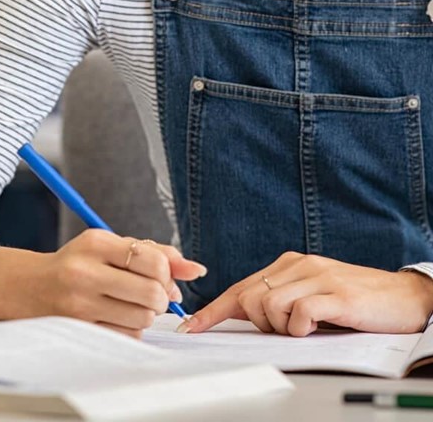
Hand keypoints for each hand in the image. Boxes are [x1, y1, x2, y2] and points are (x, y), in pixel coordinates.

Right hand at [37, 230, 205, 336]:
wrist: (31, 287)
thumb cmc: (80, 263)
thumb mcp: (110, 246)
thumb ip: (155, 253)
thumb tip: (196, 269)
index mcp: (95, 244)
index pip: (152, 261)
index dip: (166, 272)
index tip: (160, 275)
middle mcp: (85, 273)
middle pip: (152, 294)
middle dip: (160, 296)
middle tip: (150, 293)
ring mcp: (80, 304)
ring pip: (143, 318)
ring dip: (146, 314)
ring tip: (131, 304)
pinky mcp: (80, 329)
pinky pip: (128, 336)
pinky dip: (132, 328)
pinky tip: (118, 317)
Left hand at [181, 251, 432, 336]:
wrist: (404, 297)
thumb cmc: (356, 302)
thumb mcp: (313, 297)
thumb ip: (283, 301)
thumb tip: (248, 319)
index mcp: (288, 264)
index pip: (241, 287)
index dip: (213, 310)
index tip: (191, 327)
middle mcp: (298, 265)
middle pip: (248, 297)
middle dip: (256, 323)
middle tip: (286, 331)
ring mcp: (317, 277)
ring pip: (268, 306)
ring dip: (282, 327)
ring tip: (308, 328)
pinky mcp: (335, 294)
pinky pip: (298, 313)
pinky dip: (301, 327)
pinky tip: (318, 327)